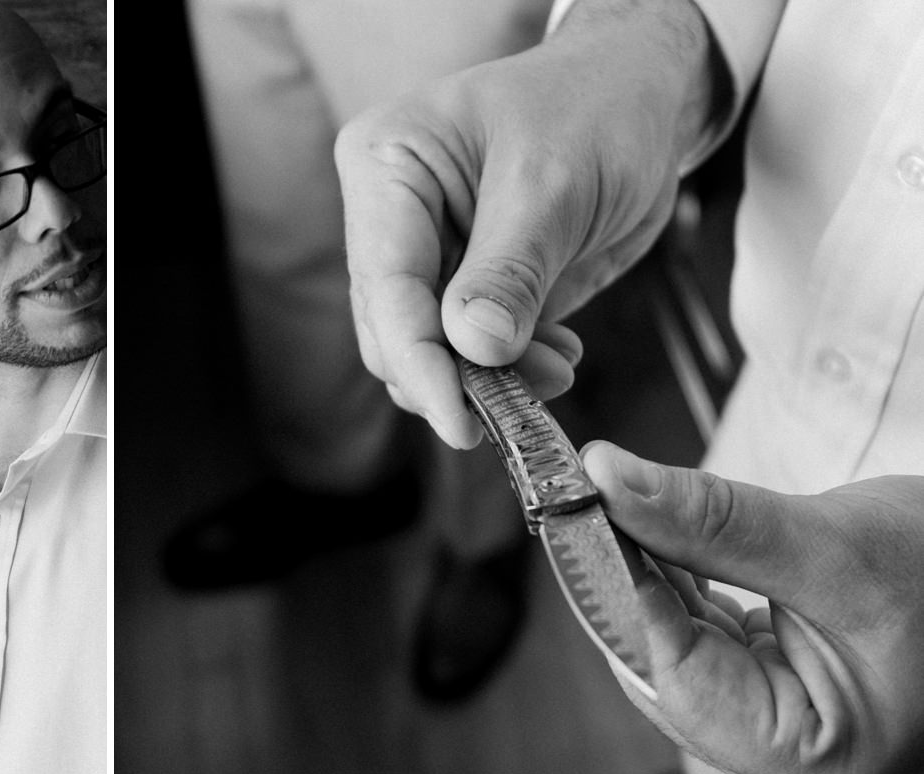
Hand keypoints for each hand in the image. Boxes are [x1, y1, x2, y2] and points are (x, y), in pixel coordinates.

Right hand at [334, 0, 716, 446]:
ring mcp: (423, 256)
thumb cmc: (597, 106)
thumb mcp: (556, 182)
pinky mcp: (461, 287)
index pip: (387, 287)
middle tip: (521, 407)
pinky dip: (507, 371)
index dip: (419, 363)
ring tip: (555, 369)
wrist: (642, 97)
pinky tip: (555, 355)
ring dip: (486, 381)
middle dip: (454, 377)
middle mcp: (389, 216)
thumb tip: (474, 348)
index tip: (460, 421)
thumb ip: (512, 269)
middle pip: (392, 331)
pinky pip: (465, 353)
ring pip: (425, 353)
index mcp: (386, 166)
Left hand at [582, 441, 923, 773]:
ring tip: (616, 507)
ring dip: (649, 583)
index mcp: (812, 771)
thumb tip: (606, 477)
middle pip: (668, 674)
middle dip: (630, 588)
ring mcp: (782, 747)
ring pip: (677, 656)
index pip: (677, 681)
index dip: (622, 594)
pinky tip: (658, 538)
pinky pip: (703, 647)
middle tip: (586, 499)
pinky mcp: (778, 708)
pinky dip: (680, 591)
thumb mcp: (833, 544)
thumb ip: (712, 522)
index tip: (577, 515)